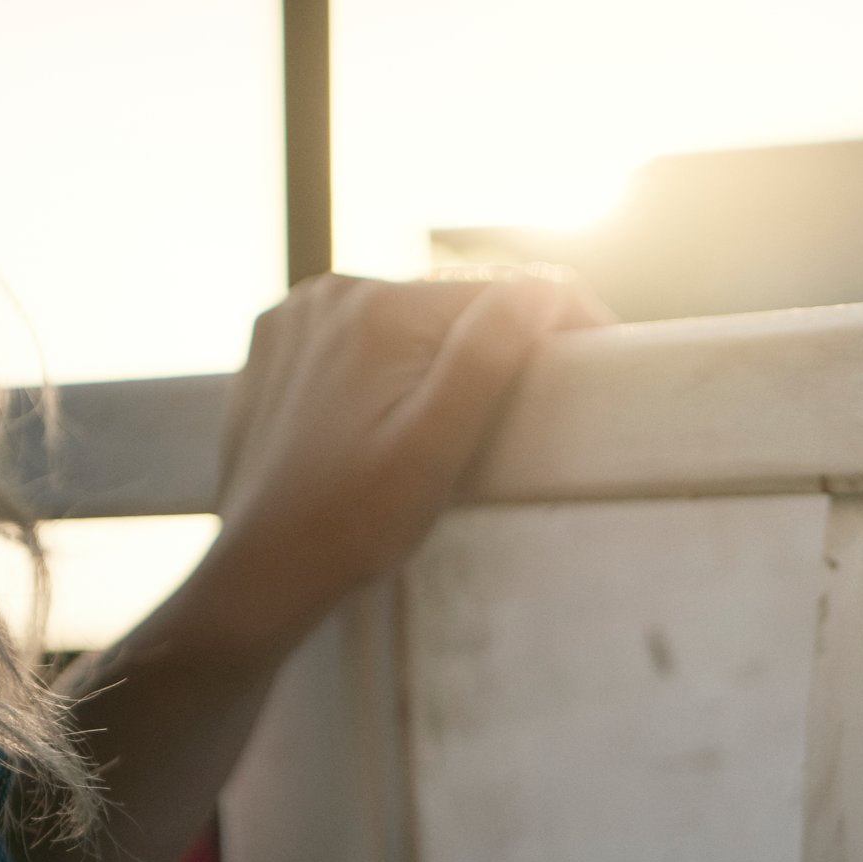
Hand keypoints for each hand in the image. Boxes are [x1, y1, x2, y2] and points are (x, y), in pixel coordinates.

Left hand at [189, 271, 609, 651]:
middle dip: (497, 337)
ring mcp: (296, 316)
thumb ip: (487, 355)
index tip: (601, 355)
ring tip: (465, 411)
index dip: (559, 318)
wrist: (261, 572)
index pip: (499, 290)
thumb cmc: (354, 522)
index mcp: (378, 309)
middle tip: (540, 396)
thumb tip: (544, 289)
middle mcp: (330, 294)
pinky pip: (357, 334)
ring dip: (442, 349)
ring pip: (405, 315)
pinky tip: (394, 411)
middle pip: (450, 301)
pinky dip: (388, 360)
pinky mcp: (276, 345)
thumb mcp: (436, 445)